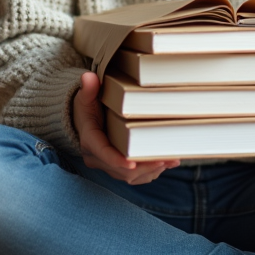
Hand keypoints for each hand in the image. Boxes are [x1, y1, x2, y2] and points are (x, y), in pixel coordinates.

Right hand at [73, 70, 179, 184]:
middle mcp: (97, 158)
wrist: (84, 122)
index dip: (117, 160)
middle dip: (143, 167)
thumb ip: (88, 88)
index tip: (132, 164)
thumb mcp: (86, 97)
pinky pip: (134, 177)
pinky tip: (167, 163)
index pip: (103, 153)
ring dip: (150, 171)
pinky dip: (151, 172)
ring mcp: (107, 165)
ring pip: (129, 176)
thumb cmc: (88, 107)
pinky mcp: (117, 169)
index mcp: (90, 141)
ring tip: (170, 160)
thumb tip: (88, 77)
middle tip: (164, 159)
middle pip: (120, 169)